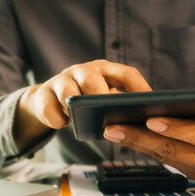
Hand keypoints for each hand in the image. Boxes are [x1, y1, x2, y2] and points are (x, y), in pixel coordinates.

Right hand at [14, 60, 151, 149]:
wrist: (49, 101)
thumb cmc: (87, 101)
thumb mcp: (105, 99)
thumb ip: (120, 105)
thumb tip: (143, 125)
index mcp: (106, 70)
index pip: (127, 74)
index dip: (140, 89)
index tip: (151, 106)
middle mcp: (84, 71)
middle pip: (93, 78)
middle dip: (100, 95)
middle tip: (109, 112)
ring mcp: (62, 80)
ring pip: (67, 89)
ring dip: (74, 105)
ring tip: (80, 119)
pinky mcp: (43, 94)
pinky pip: (48, 106)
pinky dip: (56, 118)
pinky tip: (63, 124)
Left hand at [103, 116, 194, 181]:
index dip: (177, 129)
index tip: (152, 120)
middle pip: (174, 150)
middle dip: (142, 138)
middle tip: (116, 127)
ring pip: (165, 157)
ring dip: (137, 144)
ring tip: (114, 130)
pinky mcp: (193, 173)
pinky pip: (165, 160)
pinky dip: (145, 148)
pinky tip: (128, 136)